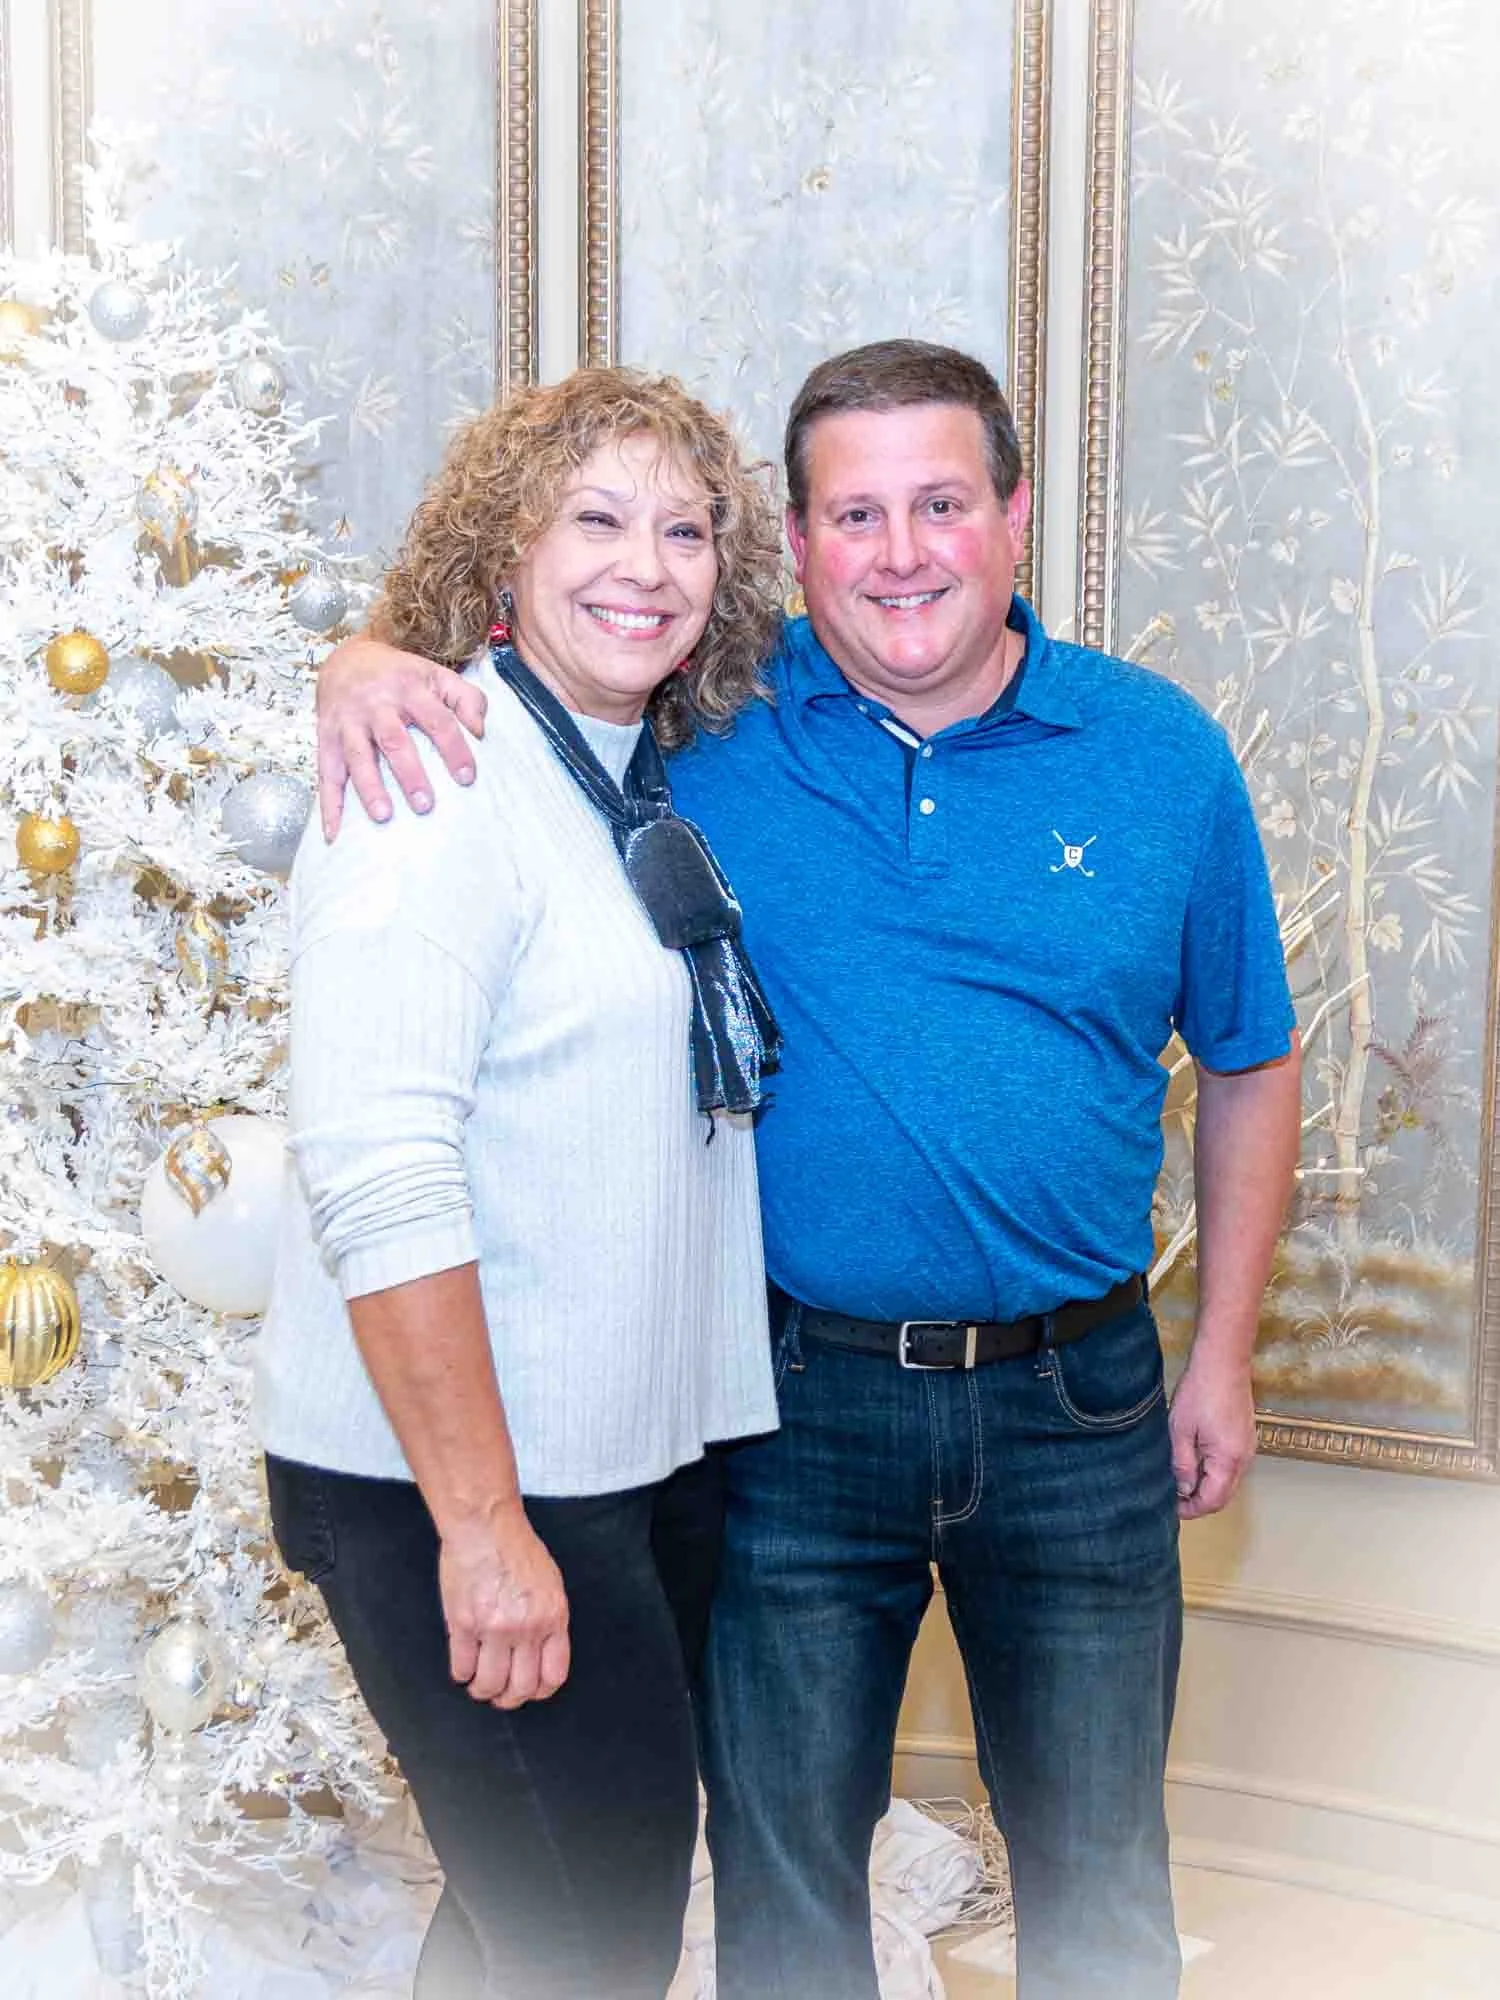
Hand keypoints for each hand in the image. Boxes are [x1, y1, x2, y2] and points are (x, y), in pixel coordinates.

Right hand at [316, 635, 488, 839]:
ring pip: (358, 756)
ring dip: (369, 788)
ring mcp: (348, 722)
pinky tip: (333, 832)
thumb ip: (467, 698)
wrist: (346, 657)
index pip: (437, 720)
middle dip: (409, 773)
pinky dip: (328, 805)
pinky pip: (326, 773)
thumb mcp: (436, 675)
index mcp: (409, 689)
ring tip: (383, 816)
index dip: (453, 748)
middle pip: (394, 740)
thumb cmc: (400, 675)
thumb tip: (480, 731)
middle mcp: (377, 705)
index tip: (466, 778)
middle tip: (425, 805)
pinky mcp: (326, 737)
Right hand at [438, 1502, 570, 1708]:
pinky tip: (463, 1667)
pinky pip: (462, 1667)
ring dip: (483, 1690)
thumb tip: (542, 1653)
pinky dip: (462, 1674)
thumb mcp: (550, 1584)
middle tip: (500, 1694)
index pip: (553, 1675)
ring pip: (489, 1684)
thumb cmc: (517, 1548)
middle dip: (509, 1698)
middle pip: (521, 1688)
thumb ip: (548, 1620)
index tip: (529, 1690)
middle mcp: (526, 1628)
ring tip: (478, 1684)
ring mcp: (494, 1629)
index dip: (539, 1691)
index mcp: (552, 1617)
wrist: (485, 1526)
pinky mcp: (464, 1625)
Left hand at [1167, 1353, 1256, 1519]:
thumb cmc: (1199, 1392)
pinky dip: (1215, 1471)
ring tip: (1181, 1479)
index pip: (1213, 1500)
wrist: (1223, 1362)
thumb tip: (1184, 1489)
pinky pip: (1232, 1465)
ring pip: (1229, 1480)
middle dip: (1200, 1501)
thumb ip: (1183, 1464)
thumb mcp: (1181, 1430)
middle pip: (1224, 1494)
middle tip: (1174, 1497)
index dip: (1192, 1509)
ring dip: (1207, 1486)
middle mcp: (1244, 1458)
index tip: (1172, 1507)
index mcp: (1228, 1460)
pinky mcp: (1245, 1436)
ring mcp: (1247, 1446)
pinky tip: (1196, 1461)